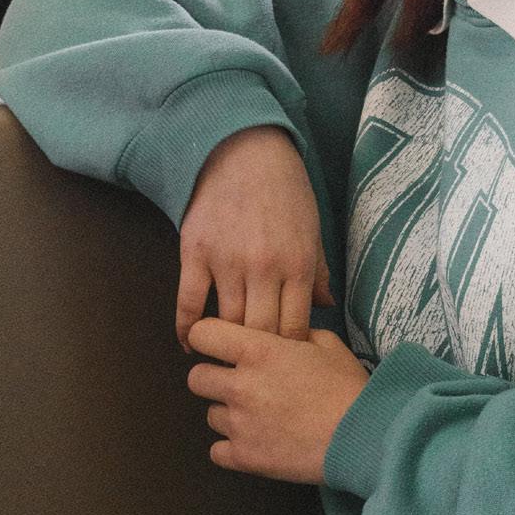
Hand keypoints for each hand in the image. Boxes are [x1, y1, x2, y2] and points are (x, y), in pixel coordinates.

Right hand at [177, 126, 333, 345]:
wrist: (242, 149)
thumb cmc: (284, 189)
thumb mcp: (312, 227)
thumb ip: (319, 270)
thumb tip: (327, 306)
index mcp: (298, 265)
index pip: (294, 330)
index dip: (288, 352)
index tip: (284, 360)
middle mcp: (264, 269)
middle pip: (260, 334)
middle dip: (259, 354)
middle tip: (255, 365)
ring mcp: (227, 263)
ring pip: (226, 324)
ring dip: (226, 344)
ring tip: (226, 357)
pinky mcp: (195, 253)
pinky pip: (188, 303)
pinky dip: (187, 330)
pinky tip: (191, 344)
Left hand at [186, 319, 369, 483]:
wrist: (362, 437)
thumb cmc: (347, 388)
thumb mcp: (327, 344)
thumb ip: (295, 333)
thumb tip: (282, 334)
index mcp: (258, 351)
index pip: (201, 334)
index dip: (208, 338)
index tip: (220, 346)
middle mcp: (241, 385)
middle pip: (196, 378)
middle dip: (214, 378)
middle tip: (239, 383)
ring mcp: (240, 424)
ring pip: (210, 415)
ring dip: (228, 414)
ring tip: (258, 416)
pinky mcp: (245, 457)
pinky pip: (216, 451)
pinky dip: (231, 448)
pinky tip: (255, 441)